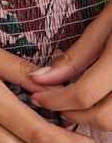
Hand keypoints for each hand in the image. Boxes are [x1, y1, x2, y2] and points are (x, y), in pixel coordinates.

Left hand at [30, 1, 111, 130]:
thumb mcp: (105, 24)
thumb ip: (76, 56)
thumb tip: (41, 79)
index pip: (84, 95)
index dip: (56, 101)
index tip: (38, 96)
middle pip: (104, 118)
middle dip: (74, 115)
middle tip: (56, 103)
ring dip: (93, 119)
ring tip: (75, 102)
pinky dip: (110, 112)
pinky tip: (98, 100)